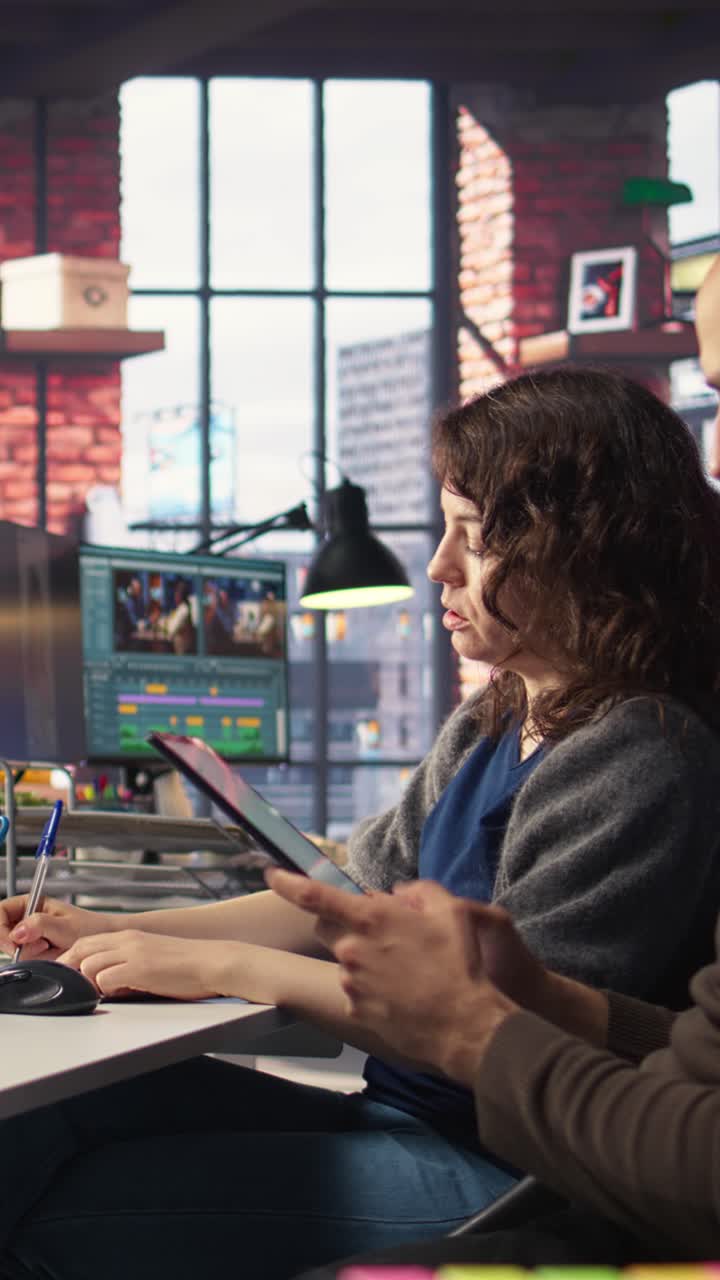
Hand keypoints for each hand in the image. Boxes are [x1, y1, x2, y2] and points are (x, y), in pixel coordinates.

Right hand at [0, 896, 118, 960]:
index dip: (1, 928)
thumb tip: (16, 932)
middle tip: (40, 945)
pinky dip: (35, 961)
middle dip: (17, 943)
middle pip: (3, 933)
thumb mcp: (65, 925)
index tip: (12, 942)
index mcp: (32, 903)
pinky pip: (23, 960)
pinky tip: (50, 955)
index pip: (0, 912)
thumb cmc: (91, 928)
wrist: (104, 942)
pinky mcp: (34, 952)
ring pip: (13, 949)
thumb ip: (40, 925)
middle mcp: (27, 919)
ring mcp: (29, 937)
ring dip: (30, 953)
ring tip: (51, 947)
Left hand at [57, 930, 228, 1000]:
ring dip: (89, 980)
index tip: (69, 974)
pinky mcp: (140, 969)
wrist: (213, 962)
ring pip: (88, 964)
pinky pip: (105, 978)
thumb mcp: (152, 957)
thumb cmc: (188, 965)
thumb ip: (129, 964)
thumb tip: (108, 983)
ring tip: (103, 992)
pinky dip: (104, 989)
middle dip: (70, 967)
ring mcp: (133, 953)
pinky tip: (118, 993)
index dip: (72, 958)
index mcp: (131, 936)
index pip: (87, 941)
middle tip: (74, 985)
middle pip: (81, 948)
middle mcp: (128, 940)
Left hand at [265, 870, 518, 1084]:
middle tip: (377, 931)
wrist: (464, 1024)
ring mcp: (350, 982)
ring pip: (344, 960)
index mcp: (372, 918)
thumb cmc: (459, 964)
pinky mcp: (355, 1010)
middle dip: (342, 923)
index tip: (271, 875)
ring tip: (401, 969)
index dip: (288, 883)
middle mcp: (352, 949)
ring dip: (361, 958)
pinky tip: (399, 992)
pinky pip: (354, 989)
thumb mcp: (451, 911)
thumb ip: (420, 892)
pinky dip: (370, 986)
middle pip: (326, 927)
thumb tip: (399, 894)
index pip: (315, 895)